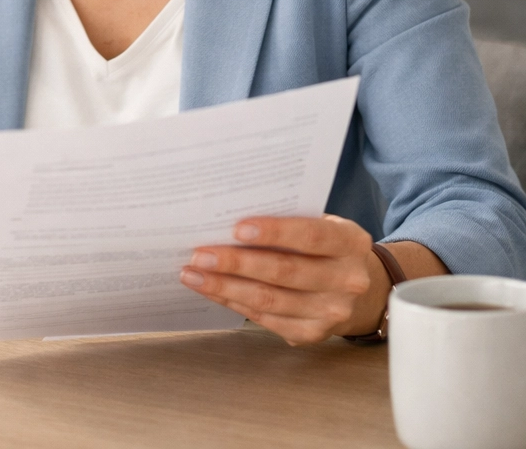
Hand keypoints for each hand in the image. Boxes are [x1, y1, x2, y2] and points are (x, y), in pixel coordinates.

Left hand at [179, 215, 381, 344]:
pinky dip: (232, 302)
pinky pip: (264, 318)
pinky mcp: (312, 334)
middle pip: (284, 272)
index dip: (274, 232)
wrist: (359, 290)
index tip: (236, 228)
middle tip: (199, 255)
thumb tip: (229, 217)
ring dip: (225, 287)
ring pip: (270, 300)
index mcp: (350, 243)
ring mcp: (331, 313)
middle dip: (236, 263)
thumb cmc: (325, 245)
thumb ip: (287, 219)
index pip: (311, 235)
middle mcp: (347, 281)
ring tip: (192, 274)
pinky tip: (210, 290)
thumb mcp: (320, 223)